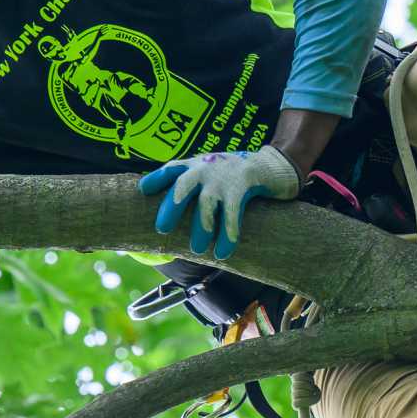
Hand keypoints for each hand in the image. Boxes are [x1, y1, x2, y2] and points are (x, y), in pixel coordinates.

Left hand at [139, 147, 299, 259]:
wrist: (273, 166)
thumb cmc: (236, 177)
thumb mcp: (211, 175)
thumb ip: (193, 188)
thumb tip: (169, 219)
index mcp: (195, 165)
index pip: (171, 170)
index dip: (156, 179)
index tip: (143, 190)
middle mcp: (206, 168)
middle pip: (183, 186)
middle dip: (171, 207)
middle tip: (162, 229)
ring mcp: (225, 175)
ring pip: (207, 203)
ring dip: (201, 228)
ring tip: (197, 250)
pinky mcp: (244, 184)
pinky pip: (232, 213)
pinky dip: (228, 233)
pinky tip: (224, 251)